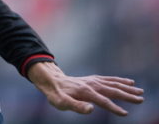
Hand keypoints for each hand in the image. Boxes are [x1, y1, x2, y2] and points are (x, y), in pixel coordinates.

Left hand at [27, 61, 143, 115]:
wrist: (51, 81)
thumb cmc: (56, 95)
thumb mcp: (61, 103)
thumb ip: (76, 106)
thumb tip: (91, 109)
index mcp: (85, 92)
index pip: (103, 101)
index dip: (114, 108)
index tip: (125, 114)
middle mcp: (91, 84)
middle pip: (112, 90)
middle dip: (127, 95)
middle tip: (141, 99)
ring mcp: (93, 81)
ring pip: (113, 83)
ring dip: (127, 87)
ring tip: (140, 91)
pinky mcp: (93, 79)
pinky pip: (109, 79)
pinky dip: (120, 80)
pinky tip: (128, 82)